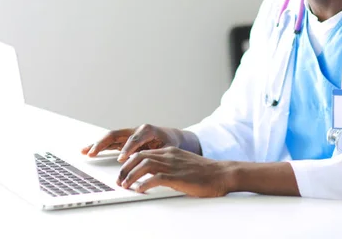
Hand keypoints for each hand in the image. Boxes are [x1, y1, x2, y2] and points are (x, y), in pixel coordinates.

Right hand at [81, 124, 180, 162]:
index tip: (121, 159)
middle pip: (116, 134)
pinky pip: (110, 142)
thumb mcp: (168, 149)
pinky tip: (89, 150)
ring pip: (110, 137)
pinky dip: (100, 146)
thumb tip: (150, 163)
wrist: (171, 137)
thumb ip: (158, 155)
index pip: (134, 139)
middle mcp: (135, 130)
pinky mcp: (124, 140)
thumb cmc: (170, 143)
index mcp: (147, 130)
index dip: (127, 150)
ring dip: (97, 144)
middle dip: (103, 144)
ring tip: (85, 151)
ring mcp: (128, 134)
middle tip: (93, 153)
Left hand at [116, 147, 231, 197]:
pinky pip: (156, 178)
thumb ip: (170, 166)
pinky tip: (139, 190)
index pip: (143, 152)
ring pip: (144, 165)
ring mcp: (172, 165)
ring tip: (125, 185)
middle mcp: (168, 155)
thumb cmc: (205, 172)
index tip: (122, 171)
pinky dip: (144, 183)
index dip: (130, 161)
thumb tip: (155, 176)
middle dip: (125, 168)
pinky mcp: (177, 176)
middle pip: (139, 156)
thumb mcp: (184, 164)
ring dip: (131, 176)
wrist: (222, 173)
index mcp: (169, 151)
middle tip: (119, 180)